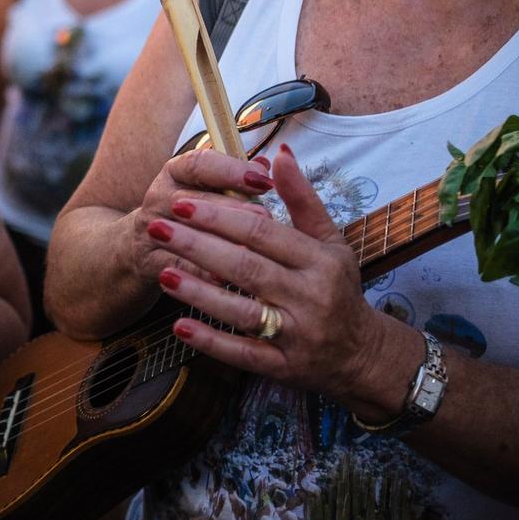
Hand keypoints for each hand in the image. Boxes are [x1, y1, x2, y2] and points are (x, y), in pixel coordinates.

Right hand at [123, 144, 273, 289]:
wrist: (142, 247)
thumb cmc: (184, 214)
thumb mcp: (202, 189)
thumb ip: (232, 177)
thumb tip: (263, 164)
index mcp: (175, 172)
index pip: (199, 163)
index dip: (231, 169)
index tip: (261, 177)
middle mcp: (160, 196)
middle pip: (194, 198)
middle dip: (232, 207)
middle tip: (264, 216)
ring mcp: (151, 229)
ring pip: (185, 232)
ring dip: (217, 240)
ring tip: (249, 247)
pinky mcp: (149, 261)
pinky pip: (176, 265)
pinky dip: (199, 273)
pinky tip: (223, 278)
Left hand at [144, 144, 413, 407]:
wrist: (362, 354)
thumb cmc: (338, 287)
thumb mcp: (329, 241)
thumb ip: (302, 198)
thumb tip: (278, 153)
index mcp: (318, 260)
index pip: (262, 233)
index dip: (220, 216)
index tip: (182, 203)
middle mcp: (309, 296)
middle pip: (246, 267)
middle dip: (197, 246)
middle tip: (157, 227)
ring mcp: (295, 334)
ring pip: (241, 310)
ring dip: (198, 292)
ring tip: (162, 272)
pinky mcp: (284, 367)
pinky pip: (243, 354)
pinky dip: (211, 341)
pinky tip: (180, 326)